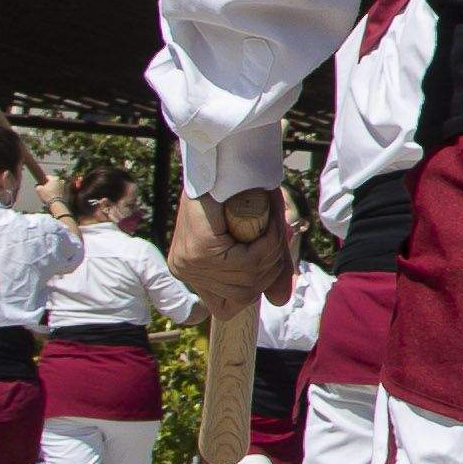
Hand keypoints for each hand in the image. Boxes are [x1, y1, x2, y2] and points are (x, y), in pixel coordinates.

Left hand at [167, 188, 290, 303]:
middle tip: (275, 233)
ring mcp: (188, 262)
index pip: (227, 307)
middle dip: (270, 265)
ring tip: (271, 224)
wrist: (223, 156)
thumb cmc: (239, 192)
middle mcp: (184, 270)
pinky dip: (268, 240)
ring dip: (272, 249)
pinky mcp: (198, 249)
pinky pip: (249, 261)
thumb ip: (267, 270)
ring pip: (249, 280)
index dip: (256, 286)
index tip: (269, 258)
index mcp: (191, 271)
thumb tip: (279, 302)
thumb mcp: (254, 239)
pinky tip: (266, 221)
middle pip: (243, 295)